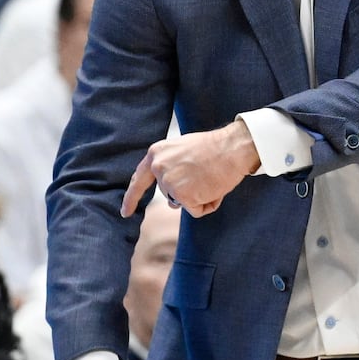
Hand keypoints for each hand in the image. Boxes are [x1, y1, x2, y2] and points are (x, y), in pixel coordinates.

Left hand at [123, 119, 259, 217]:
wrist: (233, 147)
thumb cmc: (215, 147)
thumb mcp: (183, 150)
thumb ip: (171, 168)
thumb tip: (172, 201)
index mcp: (156, 154)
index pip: (139, 179)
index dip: (132, 198)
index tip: (125, 212)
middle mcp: (158, 168)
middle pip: (170, 194)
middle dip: (188, 191)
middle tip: (205, 174)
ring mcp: (169, 183)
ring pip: (184, 202)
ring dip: (201, 196)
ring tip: (211, 178)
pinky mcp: (183, 196)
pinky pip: (197, 211)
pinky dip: (208, 203)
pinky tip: (215, 187)